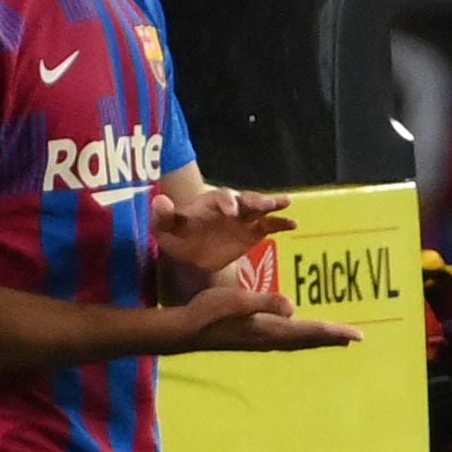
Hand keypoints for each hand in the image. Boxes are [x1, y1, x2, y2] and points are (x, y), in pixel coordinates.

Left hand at [150, 186, 297, 274]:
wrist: (191, 254)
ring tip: (286, 203)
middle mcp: (231, 206)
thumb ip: (163, 215)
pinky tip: (293, 224)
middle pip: (246, 198)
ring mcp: (245, 219)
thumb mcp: (165, 228)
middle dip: (255, 199)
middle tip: (266, 203)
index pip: (221, 198)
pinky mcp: (254, 232)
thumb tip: (158, 200)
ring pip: (261, 208)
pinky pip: (270, 226)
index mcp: (211, 203)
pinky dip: (281, 223)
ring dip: (273, 204)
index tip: (232, 212)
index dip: (227, 202)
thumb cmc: (177, 237)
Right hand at [168, 282, 362, 352]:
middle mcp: (269, 338)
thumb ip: (265, 302)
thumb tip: (293, 307)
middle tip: (355, 337)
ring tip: (335, 337)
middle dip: (332, 338)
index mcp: (270, 328)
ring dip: (318, 339)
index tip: (358, 335)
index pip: (310, 331)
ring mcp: (260, 340)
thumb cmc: (209, 311)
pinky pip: (286, 339)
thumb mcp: (237, 300)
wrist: (185, 330)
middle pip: (309, 339)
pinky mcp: (252, 338)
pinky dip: (301, 337)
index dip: (335, 332)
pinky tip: (298, 334)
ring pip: (298, 341)